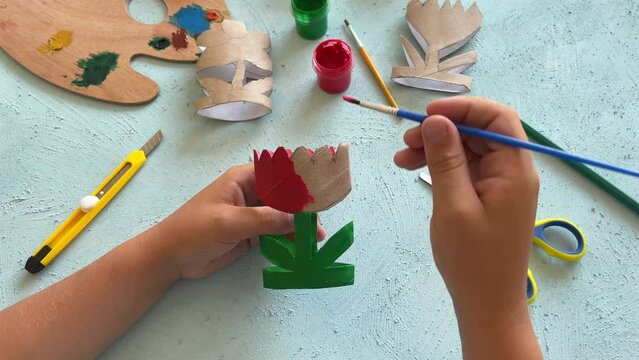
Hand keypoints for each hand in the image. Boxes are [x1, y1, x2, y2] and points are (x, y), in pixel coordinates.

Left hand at [149, 164, 325, 278]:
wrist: (171, 257)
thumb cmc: (193, 230)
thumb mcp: (229, 222)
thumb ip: (264, 219)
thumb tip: (296, 219)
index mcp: (244, 178)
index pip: (279, 172)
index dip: (301, 177)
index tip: (321, 189)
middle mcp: (252, 192)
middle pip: (286, 195)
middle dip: (303, 207)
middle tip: (320, 222)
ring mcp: (252, 214)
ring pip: (284, 215)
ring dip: (298, 226)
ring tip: (315, 239)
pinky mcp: (252, 233)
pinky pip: (276, 232)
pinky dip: (288, 239)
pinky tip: (300, 247)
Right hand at [395, 97, 540, 357]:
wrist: (487, 303)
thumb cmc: (472, 259)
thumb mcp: (453, 205)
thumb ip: (444, 159)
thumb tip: (434, 120)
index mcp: (514, 170)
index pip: (497, 118)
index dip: (464, 107)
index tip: (428, 114)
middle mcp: (512, 171)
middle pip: (480, 132)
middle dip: (443, 129)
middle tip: (406, 140)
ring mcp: (500, 185)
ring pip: (468, 149)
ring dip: (436, 148)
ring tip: (401, 158)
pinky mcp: (488, 197)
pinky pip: (465, 169)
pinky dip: (440, 166)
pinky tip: (413, 170)